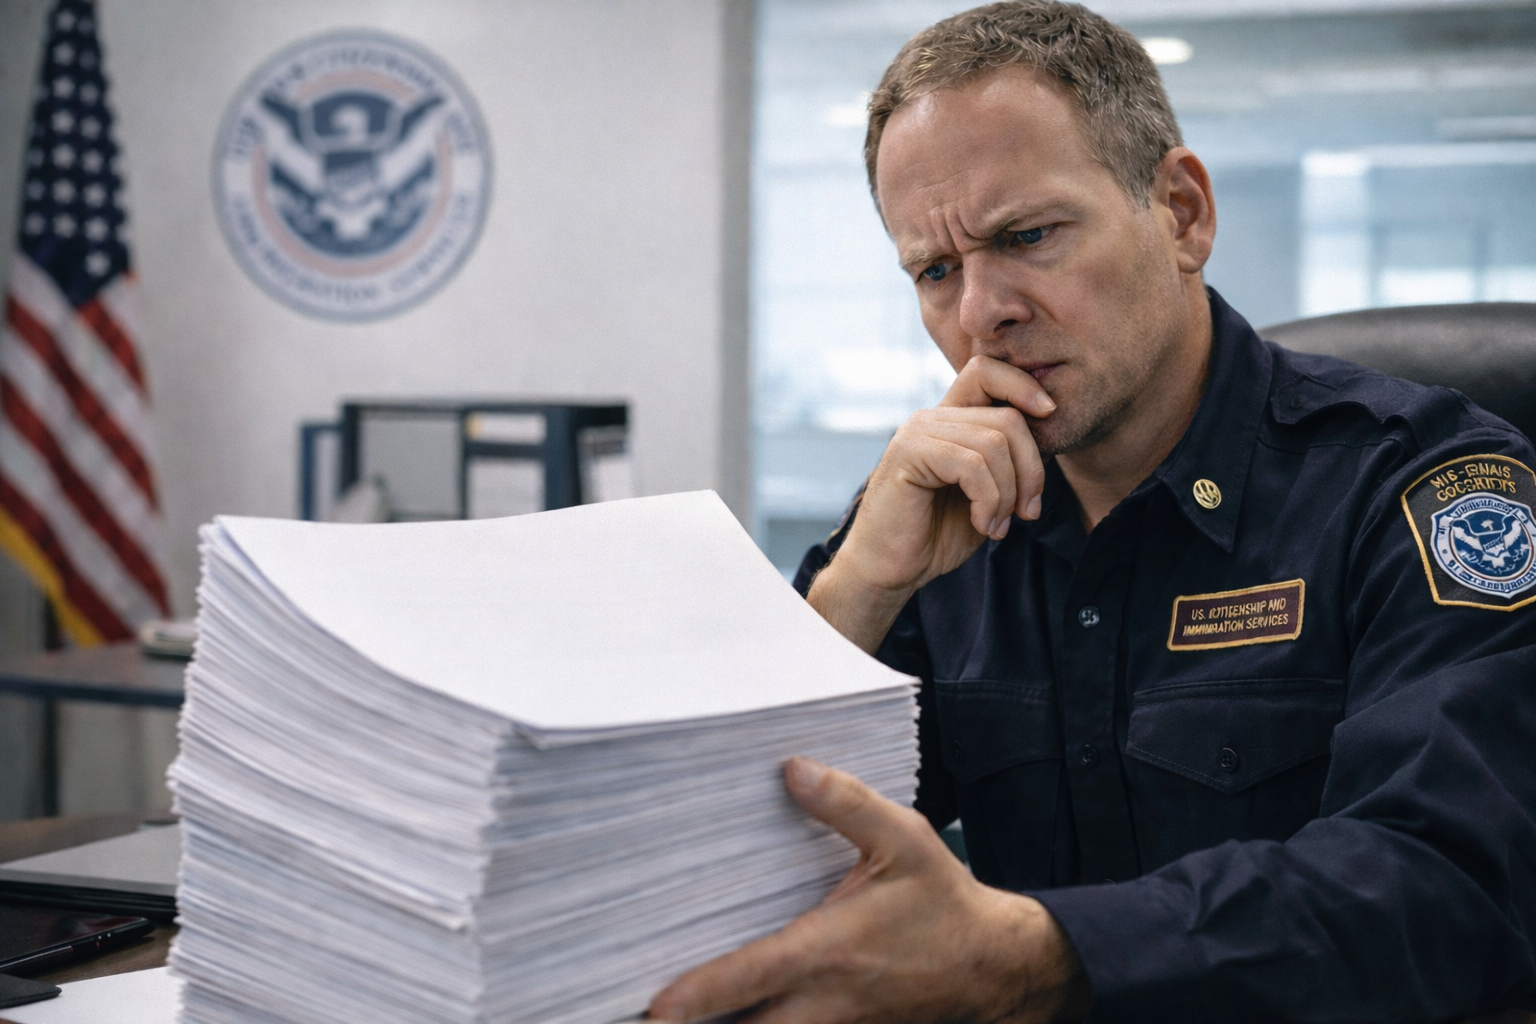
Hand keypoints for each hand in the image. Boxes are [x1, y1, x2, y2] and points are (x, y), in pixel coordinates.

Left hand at [648, 758, 1089, 1023]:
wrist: (992, 964)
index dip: (700, 995)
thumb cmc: (943, 901)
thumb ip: (847, 803)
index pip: (752, 978)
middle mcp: (824, 1002)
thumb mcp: (904, 838)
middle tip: (645, 1015)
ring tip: (669, 1014)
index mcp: (829, 950)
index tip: (658, 1006)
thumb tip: (793, 770)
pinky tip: (722, 1011)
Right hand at [808, 357, 1054, 651]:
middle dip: (1031, 470)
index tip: (1050, 415)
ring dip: (1008, 494)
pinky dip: (989, 500)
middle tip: (1026, 511)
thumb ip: (1008, 459)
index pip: (988, 370)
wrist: (892, 570)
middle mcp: (930, 418)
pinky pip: (972, 464)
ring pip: (995, 444)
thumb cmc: (937, 534)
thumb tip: (1048, 428)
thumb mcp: (987, 492)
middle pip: (1008, 418)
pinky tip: (982, 524)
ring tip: (998, 526)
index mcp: (948, 421)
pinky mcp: (907, 454)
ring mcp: (916, 433)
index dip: (1024, 385)